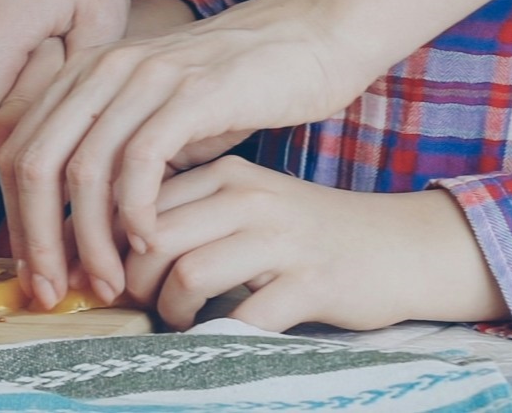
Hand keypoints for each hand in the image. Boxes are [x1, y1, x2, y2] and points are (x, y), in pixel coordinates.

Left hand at [3, 0, 511, 303]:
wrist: (311, 39)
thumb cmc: (238, 88)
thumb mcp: (159, 115)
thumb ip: (113, 150)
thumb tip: (67, 214)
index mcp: (86, 73)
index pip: (21, 149)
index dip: (14, 217)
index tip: (30, 271)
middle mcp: (104, 68)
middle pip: (37, 161)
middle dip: (35, 236)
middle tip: (51, 290)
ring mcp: (147, 77)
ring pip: (84, 166)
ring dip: (87, 236)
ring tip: (107, 282)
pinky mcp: (192, 92)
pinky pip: (141, 158)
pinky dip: (134, 209)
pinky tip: (146, 244)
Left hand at [119, 160, 505, 332]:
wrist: (402, 246)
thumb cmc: (312, 232)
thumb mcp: (251, 203)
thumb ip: (195, 213)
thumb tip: (118, 246)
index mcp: (228, 174)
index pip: (140, 201)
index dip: (111, 244)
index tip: (109, 271)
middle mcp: (251, 198)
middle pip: (154, 237)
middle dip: (132, 280)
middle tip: (136, 303)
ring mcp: (282, 241)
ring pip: (188, 274)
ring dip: (171, 310)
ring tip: (179, 319)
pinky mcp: (310, 284)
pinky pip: (244, 317)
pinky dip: (218, 336)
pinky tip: (218, 337)